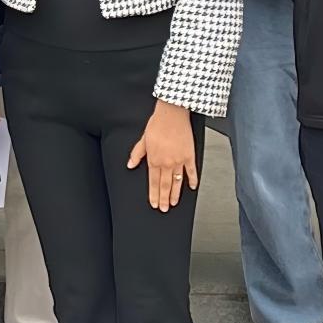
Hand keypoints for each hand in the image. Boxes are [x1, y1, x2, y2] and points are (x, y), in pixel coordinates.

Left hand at [127, 100, 201, 214]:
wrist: (172, 114)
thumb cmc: (157, 124)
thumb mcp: (143, 139)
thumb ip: (136, 154)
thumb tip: (130, 165)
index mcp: (154, 159)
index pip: (153, 182)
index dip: (153, 194)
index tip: (154, 203)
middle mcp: (166, 162)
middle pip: (165, 185)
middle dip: (164, 199)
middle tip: (164, 209)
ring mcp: (179, 160)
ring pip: (177, 181)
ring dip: (175, 194)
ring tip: (174, 203)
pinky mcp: (189, 155)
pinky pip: (191, 171)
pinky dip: (192, 180)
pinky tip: (192, 187)